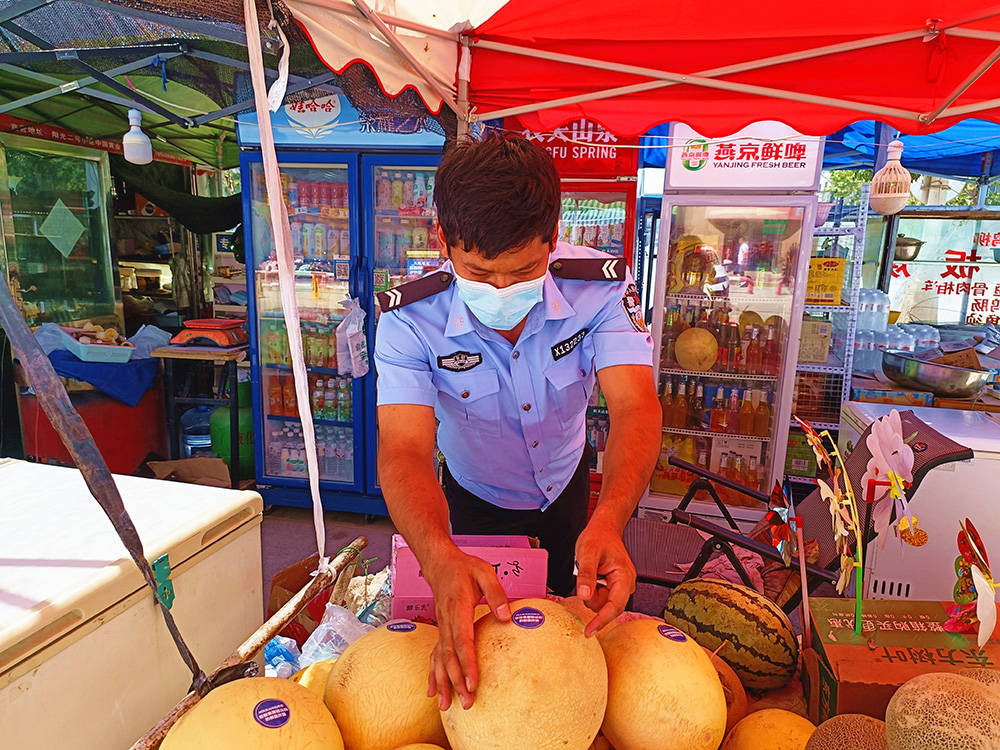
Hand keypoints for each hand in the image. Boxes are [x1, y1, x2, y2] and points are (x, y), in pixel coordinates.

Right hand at [422, 548, 510, 710]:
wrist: (440, 563)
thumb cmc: (465, 567)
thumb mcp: (485, 572)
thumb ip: (496, 593)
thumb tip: (506, 616)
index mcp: (458, 607)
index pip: (462, 640)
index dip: (467, 663)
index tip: (473, 682)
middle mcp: (446, 620)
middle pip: (450, 656)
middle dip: (456, 681)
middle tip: (466, 703)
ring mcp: (441, 627)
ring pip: (440, 659)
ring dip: (443, 683)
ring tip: (446, 707)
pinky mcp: (441, 630)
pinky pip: (435, 656)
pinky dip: (433, 675)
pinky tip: (433, 692)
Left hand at [574, 517, 635, 636]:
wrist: (604, 529)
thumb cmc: (598, 537)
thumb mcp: (588, 553)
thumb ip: (586, 574)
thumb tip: (584, 596)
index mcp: (624, 577)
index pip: (615, 606)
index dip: (601, 620)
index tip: (589, 631)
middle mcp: (626, 584)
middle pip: (609, 608)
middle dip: (594, 599)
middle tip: (585, 579)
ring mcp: (621, 587)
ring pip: (603, 604)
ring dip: (592, 594)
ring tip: (590, 573)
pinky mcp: (614, 588)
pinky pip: (601, 598)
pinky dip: (593, 591)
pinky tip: (593, 577)